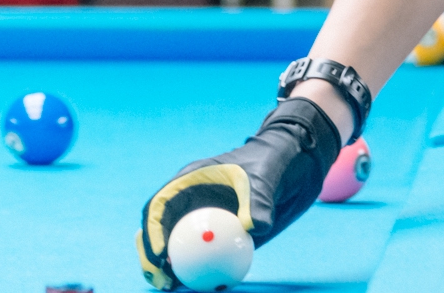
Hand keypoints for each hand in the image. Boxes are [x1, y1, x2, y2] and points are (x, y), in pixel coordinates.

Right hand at [136, 100, 339, 289]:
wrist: (292, 167)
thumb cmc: (271, 163)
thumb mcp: (265, 177)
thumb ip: (258, 201)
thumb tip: (254, 227)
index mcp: (189, 182)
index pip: (160, 206)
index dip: (151, 229)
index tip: (159, 254)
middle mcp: (191, 203)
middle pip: (160, 231)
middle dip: (151, 256)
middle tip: (160, 278)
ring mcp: (205, 221)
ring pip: (180, 247)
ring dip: (171, 269)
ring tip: (171, 288)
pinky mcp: (222, 235)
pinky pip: (207, 257)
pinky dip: (201, 273)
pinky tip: (206, 289)